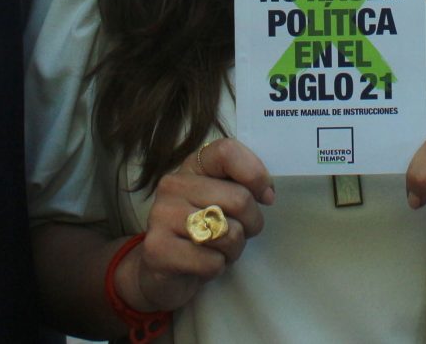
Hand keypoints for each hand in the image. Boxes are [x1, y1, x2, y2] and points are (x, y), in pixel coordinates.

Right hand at [121, 137, 274, 314]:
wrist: (161, 272)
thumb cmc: (202, 233)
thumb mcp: (223, 202)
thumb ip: (244, 185)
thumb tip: (267, 194)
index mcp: (192, 167)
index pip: (227, 152)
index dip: (256, 175)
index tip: (265, 197)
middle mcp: (172, 185)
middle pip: (239, 199)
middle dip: (250, 225)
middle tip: (236, 235)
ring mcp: (162, 216)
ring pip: (229, 233)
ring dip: (233, 250)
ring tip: (217, 250)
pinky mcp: (158, 249)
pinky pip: (212, 262)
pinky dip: (217, 268)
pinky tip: (201, 266)